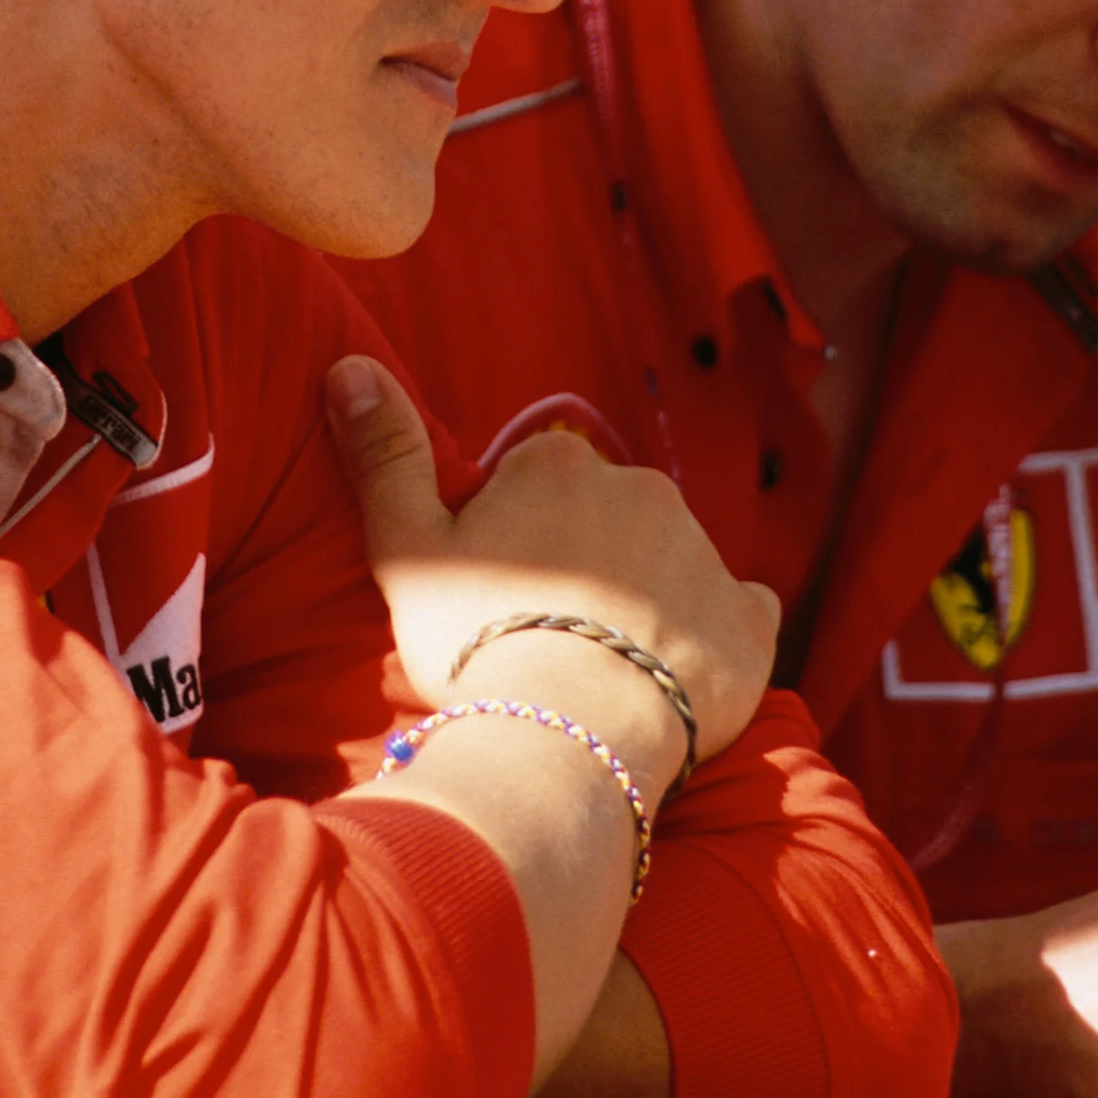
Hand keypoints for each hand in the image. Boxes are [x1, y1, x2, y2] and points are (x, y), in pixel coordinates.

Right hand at [330, 355, 777, 786]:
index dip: (513, 536)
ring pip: (669, 562)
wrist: (570, 732)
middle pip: (607, 517)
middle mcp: (644, 488)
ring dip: (643, 600)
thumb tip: (348, 365)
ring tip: (598, 670)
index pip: (536, 479)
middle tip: (545, 634)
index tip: (496, 592)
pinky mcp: (749, 621)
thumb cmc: (478, 641)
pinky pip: (736, 614)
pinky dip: (712, 638)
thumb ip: (386, 454)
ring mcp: (705, 553)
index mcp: (562, 463)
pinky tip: (674, 679)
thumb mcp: (405, 547)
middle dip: (584, 561)